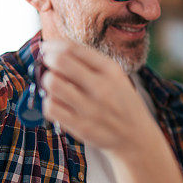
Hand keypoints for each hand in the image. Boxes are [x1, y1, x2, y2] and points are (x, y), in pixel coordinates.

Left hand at [40, 39, 159, 156]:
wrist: (136, 137)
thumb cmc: (121, 102)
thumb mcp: (116, 76)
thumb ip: (90, 63)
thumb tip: (55, 50)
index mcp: (110, 70)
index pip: (73, 48)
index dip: (53, 45)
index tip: (47, 47)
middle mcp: (101, 87)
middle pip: (60, 62)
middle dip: (47, 59)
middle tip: (46, 63)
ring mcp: (91, 109)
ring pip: (52, 83)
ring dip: (48, 81)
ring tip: (54, 85)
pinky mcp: (81, 127)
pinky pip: (51, 107)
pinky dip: (49, 102)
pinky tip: (58, 103)